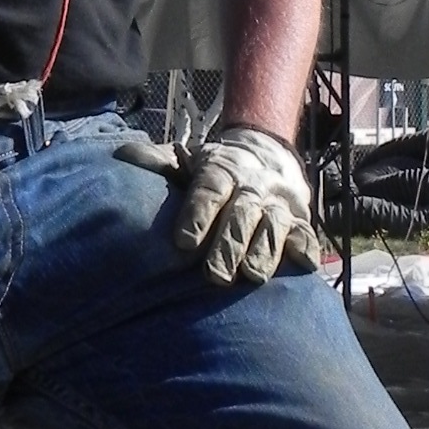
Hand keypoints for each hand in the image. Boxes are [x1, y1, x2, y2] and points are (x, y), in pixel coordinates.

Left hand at [115, 123, 317, 283]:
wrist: (268, 153)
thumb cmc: (217, 170)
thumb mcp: (188, 159)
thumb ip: (159, 163)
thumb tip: (122, 156)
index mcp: (222, 169)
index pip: (209, 188)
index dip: (198, 212)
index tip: (184, 241)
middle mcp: (252, 185)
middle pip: (241, 212)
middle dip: (229, 243)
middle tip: (215, 276)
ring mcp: (279, 203)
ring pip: (274, 225)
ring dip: (264, 250)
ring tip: (251, 276)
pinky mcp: (301, 220)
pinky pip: (306, 234)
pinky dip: (305, 248)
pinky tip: (302, 263)